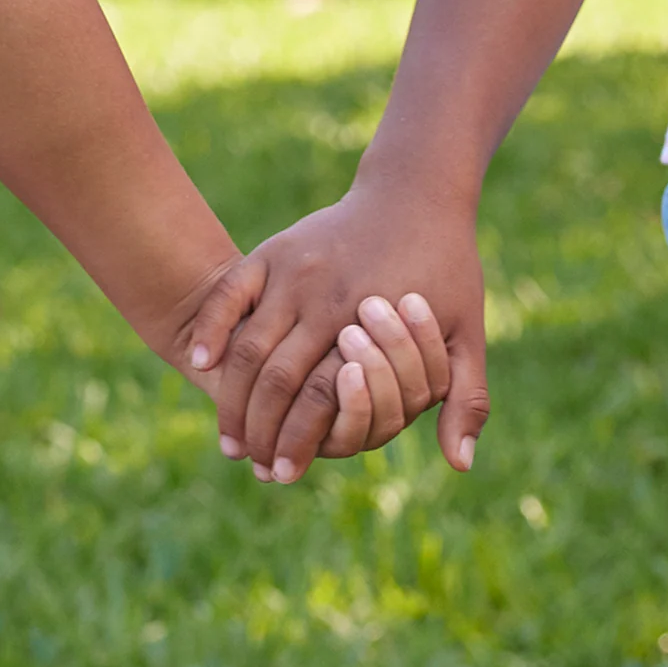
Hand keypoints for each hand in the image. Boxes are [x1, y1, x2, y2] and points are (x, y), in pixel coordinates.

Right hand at [183, 181, 487, 483]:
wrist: (417, 193)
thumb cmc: (447, 269)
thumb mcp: (467, 333)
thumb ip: (464, 399)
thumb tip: (460, 464)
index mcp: (368, 323)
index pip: (320, 399)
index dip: (298, 441)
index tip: (285, 474)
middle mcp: (323, 297)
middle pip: (274, 379)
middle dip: (258, 429)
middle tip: (252, 463)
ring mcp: (292, 271)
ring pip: (246, 344)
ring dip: (232, 396)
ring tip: (230, 437)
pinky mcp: (273, 250)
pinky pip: (230, 292)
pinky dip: (212, 328)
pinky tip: (199, 363)